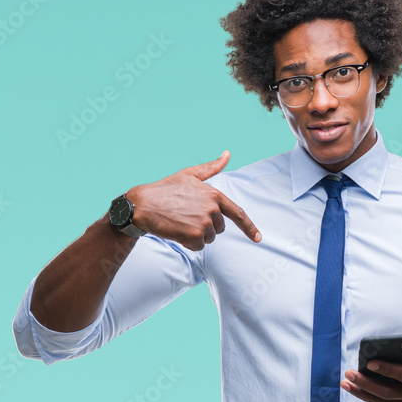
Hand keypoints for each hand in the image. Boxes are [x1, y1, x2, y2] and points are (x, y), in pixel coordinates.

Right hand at [127, 150, 261, 250]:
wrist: (143, 205)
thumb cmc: (164, 189)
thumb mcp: (189, 174)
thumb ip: (211, 167)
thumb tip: (227, 154)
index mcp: (214, 194)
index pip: (237, 213)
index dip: (249, 227)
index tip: (258, 238)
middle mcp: (212, 209)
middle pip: (219, 228)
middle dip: (205, 226)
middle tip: (185, 217)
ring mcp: (204, 223)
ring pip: (208, 238)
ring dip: (196, 236)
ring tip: (179, 223)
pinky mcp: (195, 236)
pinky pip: (199, 247)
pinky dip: (188, 243)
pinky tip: (177, 232)